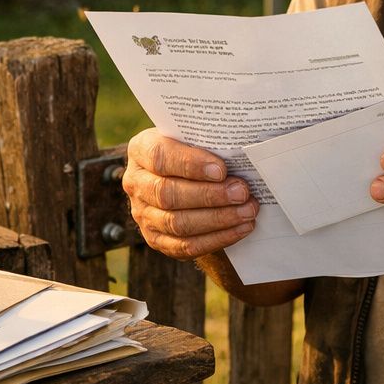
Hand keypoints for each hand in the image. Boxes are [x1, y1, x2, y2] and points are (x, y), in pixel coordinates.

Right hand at [122, 128, 258, 260]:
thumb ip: (206, 142)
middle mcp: (135, 183)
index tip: (222, 169)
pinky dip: (217, 239)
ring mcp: (143, 214)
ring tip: (247, 211)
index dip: (190, 164)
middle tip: (242, 192)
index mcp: (140, 150)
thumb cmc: (192, 150)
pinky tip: (241, 228)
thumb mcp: (191, 137)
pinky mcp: (157, 239)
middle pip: (168, 194)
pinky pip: (185, 246)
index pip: (160, 157)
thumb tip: (240, 155)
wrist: (180, 174)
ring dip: (218, 219)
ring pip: (177, 223)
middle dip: (210, 195)